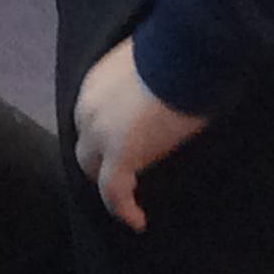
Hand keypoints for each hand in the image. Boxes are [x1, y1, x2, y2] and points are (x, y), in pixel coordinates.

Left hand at [73, 38, 206, 231]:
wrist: (186, 53)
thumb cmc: (178, 51)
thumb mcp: (149, 66)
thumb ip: (142, 85)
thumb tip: (159, 95)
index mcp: (94, 84)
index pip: (91, 120)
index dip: (105, 135)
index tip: (126, 142)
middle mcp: (88, 110)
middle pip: (86, 147)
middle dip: (102, 161)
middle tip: (127, 172)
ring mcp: (101, 135)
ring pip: (95, 170)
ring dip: (110, 182)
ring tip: (129, 199)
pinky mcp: (119, 155)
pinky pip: (114, 192)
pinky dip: (124, 209)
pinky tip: (138, 221)